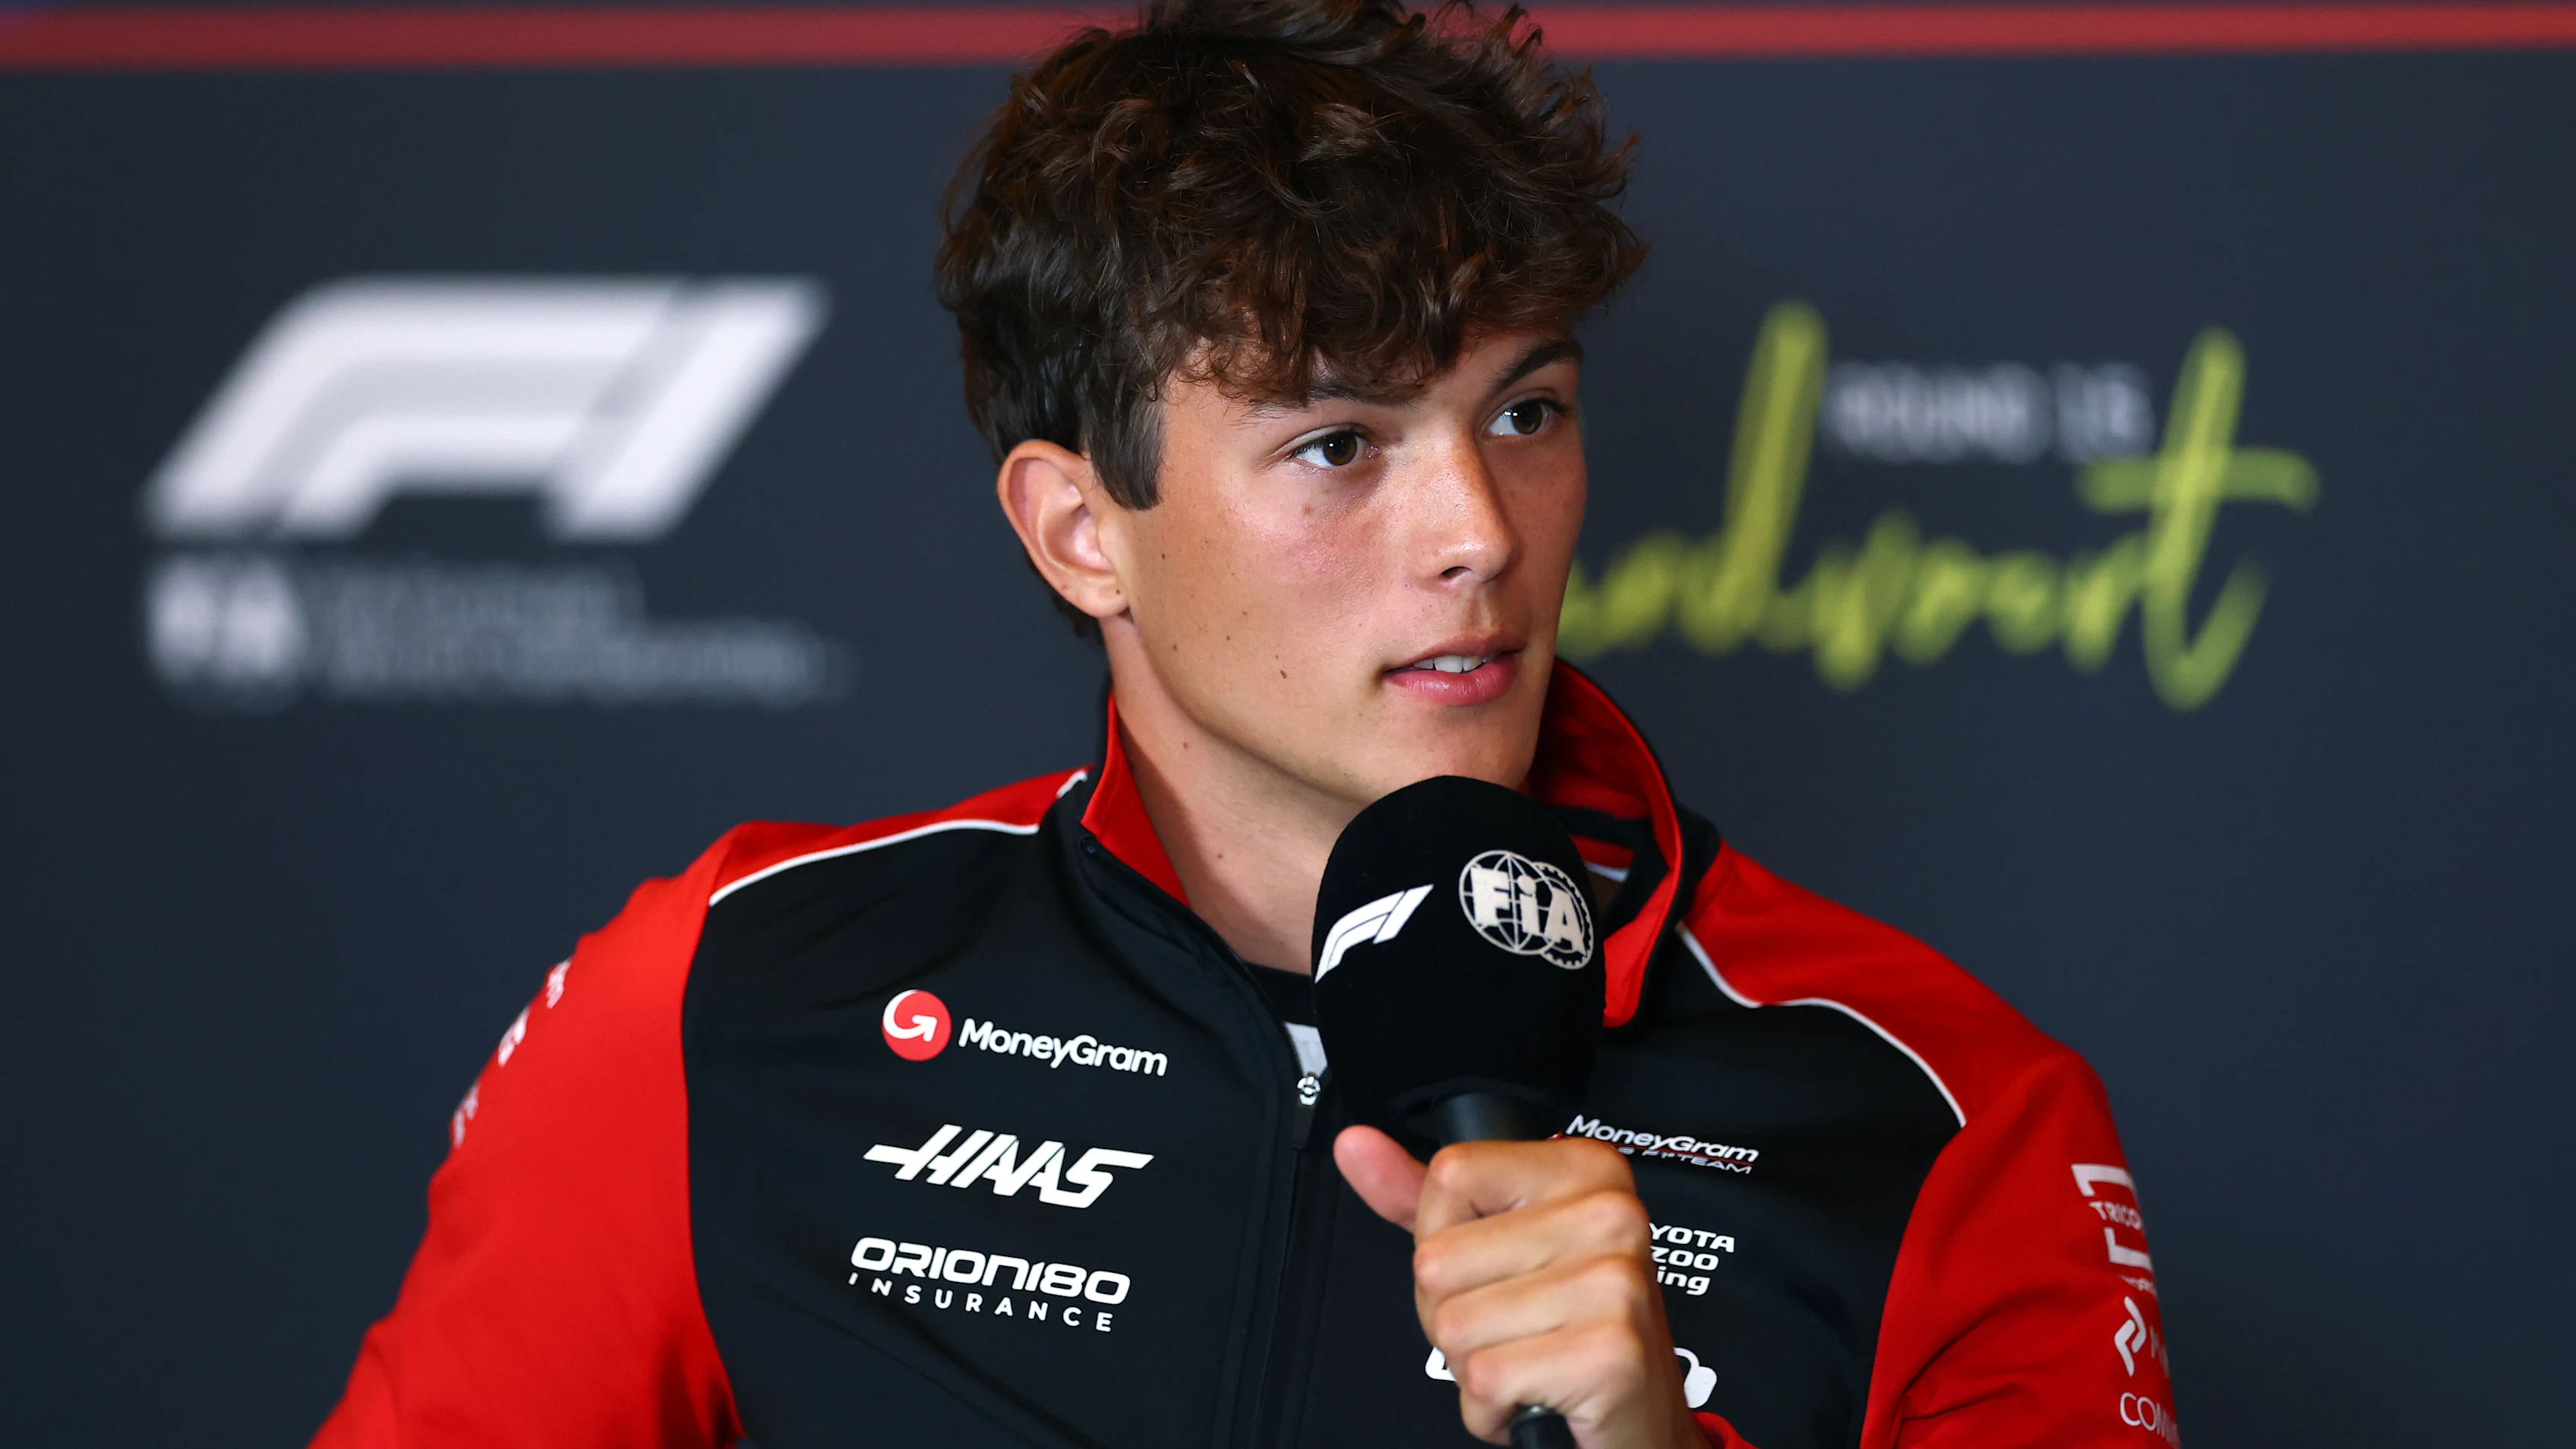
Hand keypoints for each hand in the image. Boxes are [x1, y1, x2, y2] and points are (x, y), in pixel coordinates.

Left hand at [1335, 1126, 1703, 1448]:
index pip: (1449, 1175)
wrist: (1641, 1423)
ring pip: (1454, 1326)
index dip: (1443, 1239)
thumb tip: (1355, 1145)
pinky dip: (1492, 1408)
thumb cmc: (1567, 1332)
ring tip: (1527, 1361)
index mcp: (1584, 1170)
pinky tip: (1535, 1396)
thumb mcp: (1497, 1250)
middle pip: (1438, 1260)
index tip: (1493, 1268)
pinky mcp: (1608, 1352)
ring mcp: (1613, 1281)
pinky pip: (1484, 1378)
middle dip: (1453, 1316)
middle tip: (1513, 1330)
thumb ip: (1423, 1199)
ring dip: (1474, 1366)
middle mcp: (1609, 1214)